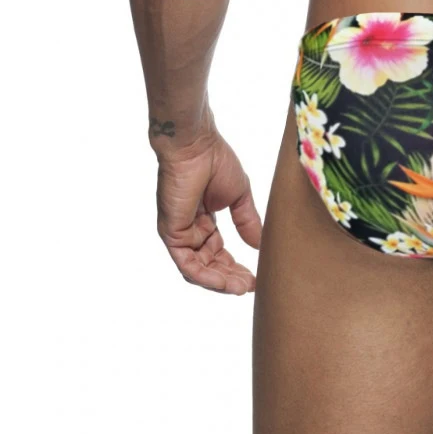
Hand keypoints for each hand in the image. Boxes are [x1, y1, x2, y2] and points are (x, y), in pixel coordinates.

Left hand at [155, 131, 262, 294]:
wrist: (197, 145)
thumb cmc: (216, 161)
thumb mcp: (239, 196)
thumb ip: (247, 222)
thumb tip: (259, 245)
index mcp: (204, 220)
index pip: (218, 253)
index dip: (235, 267)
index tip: (256, 277)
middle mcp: (189, 230)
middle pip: (209, 265)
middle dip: (230, 278)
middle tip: (252, 287)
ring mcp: (179, 233)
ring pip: (198, 270)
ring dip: (220, 282)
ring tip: (242, 288)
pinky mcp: (172, 233)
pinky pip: (187, 264)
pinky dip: (206, 277)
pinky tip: (226, 282)